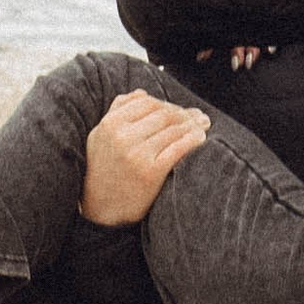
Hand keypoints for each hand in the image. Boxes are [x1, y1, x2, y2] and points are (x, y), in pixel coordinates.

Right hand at [81, 89, 211, 226]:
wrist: (101, 211)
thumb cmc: (103, 172)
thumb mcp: (100, 137)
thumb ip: (117, 111)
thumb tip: (142, 92)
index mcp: (109, 124)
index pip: (147, 102)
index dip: (168, 104)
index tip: (180, 110)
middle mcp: (122, 136)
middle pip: (163, 114)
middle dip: (184, 114)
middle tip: (199, 117)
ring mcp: (137, 154)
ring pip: (173, 129)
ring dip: (193, 125)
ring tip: (203, 125)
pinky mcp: (151, 171)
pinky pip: (178, 148)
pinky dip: (192, 140)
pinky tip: (200, 138)